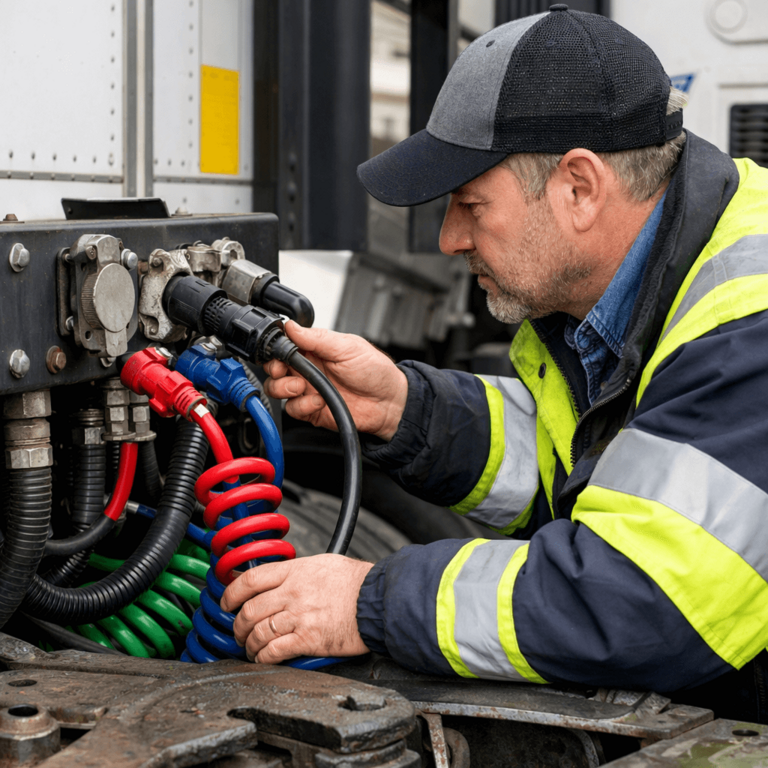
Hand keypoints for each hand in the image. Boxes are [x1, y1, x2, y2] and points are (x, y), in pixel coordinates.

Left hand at [221, 555, 373, 663]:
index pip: (250, 580)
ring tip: (250, 649)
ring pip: (257, 633)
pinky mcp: (308, 640)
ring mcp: (299, 616)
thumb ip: (298, 572)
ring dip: (248, 644)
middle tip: (238, 631)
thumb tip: (282, 578)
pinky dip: (262, 658)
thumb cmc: (357, 581)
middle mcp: (292, 592)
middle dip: (237, 625)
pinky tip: (263, 658)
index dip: (231, 593)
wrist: (378, 599)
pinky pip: (273, 651)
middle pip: (249, 610)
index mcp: (295, 571)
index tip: (227, 602)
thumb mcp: (324, 563)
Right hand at [264, 321, 407, 440]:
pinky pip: (293, 409)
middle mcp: (308, 369)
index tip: (277, 352)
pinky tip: (318, 401)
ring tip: (301, 387)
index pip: (284, 345)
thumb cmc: (376, 372)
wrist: (390, 403)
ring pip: (277, 389)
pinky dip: (302, 405)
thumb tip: (291, 326)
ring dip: (284, 387)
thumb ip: (317, 338)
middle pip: (274, 368)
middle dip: (274, 369)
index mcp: (315, 349)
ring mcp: (309, 389)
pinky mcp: (311, 409)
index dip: (275, 348)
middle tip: (283, 370)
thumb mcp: (348, 347)